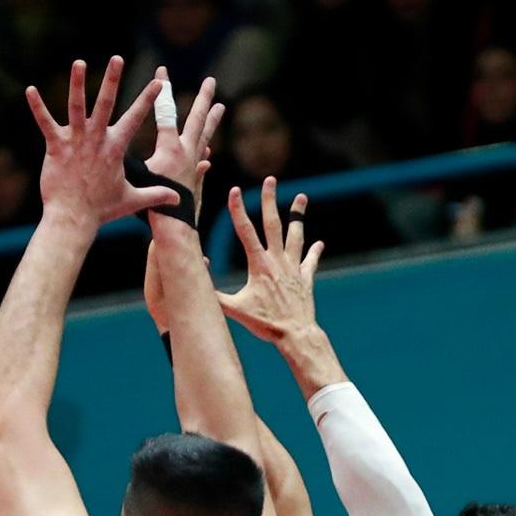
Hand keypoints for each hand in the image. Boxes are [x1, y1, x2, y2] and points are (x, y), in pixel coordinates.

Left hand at [26, 57, 178, 226]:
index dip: (147, 100)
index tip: (158, 82)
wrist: (73, 219)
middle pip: (106, 104)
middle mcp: (96, 140)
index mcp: (115, 148)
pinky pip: (45, 123)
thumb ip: (154, 195)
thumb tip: (177, 200)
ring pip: (77, 107)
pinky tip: (30, 90)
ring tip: (79, 62)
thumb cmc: (101, 210)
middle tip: (117, 58)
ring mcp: (75, 142)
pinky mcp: (55, 147)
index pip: (134, 119)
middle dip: (113, 80)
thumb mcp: (132, 200)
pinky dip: (37, 107)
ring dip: (78, 84)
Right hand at [142, 69, 223, 202]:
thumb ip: (140, 164)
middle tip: (211, 81)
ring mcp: (194, 166)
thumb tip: (140, 155)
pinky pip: (202, 163)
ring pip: (205, 137)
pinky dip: (204, 157)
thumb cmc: (152, 206)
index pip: (167, 113)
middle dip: (204, 99)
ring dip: (211, 120)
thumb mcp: (141, 179)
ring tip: (220, 106)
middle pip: (197, 120)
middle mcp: (186, 154)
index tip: (163, 70)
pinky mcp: (197, 180)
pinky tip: (207, 157)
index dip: (163, 90)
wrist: (173, 229)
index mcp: (171, 149)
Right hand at [218, 177, 325, 344]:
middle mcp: (277, 261)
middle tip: (271, 180)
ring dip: (297, 216)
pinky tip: (318, 243)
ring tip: (302, 198)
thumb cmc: (265, 324)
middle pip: (273, 224)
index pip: (246, 231)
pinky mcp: (305, 279)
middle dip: (270, 200)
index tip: (235, 190)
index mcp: (259, 265)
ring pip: (295, 236)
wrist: (296, 334)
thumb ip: (214, 295)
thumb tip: (197, 280)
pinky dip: (314, 251)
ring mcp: (293, 268)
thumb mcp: (234, 311)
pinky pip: (310, 261)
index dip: (239, 210)